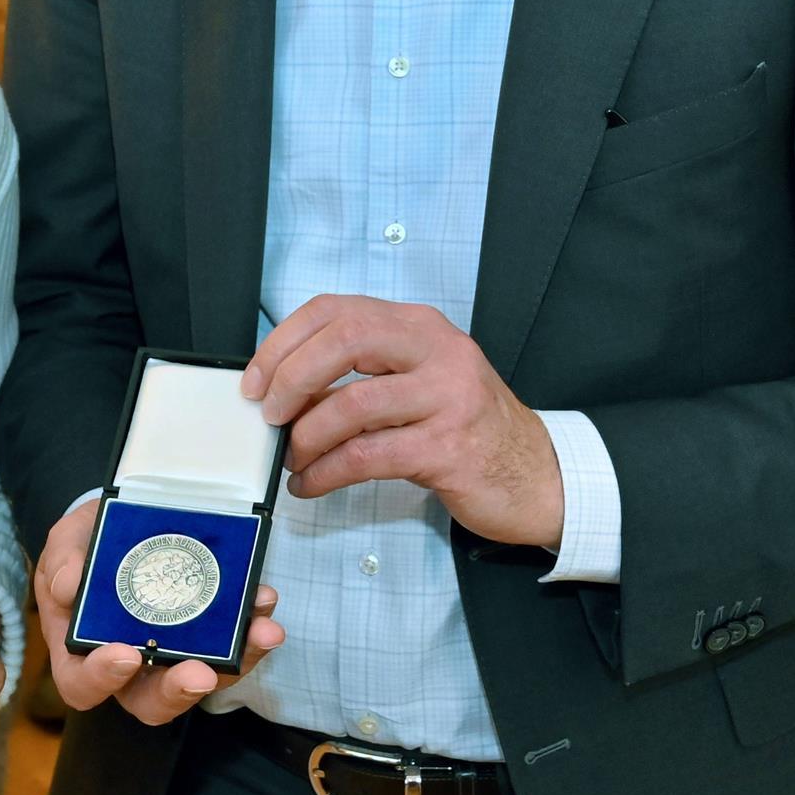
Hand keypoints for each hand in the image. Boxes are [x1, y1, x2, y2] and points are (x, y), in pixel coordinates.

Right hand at [33, 499, 282, 725]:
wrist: (125, 525)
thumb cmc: (87, 546)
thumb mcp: (68, 541)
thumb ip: (65, 559)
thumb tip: (68, 586)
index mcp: (81, 650)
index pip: (82, 685)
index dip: (101, 679)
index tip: (125, 654)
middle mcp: (130, 667)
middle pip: (152, 701)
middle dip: (180, 690)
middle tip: (202, 672)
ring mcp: (172, 656)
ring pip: (203, 679)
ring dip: (235, 662)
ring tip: (260, 631)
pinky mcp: (207, 639)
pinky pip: (232, 647)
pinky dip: (251, 628)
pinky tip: (263, 602)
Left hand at [244, 294, 565, 546]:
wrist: (538, 476)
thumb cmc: (467, 428)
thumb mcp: (420, 382)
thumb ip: (364, 373)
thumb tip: (284, 387)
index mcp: (420, 327)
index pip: (337, 310)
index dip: (285, 341)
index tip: (256, 378)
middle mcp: (438, 351)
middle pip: (344, 341)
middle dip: (290, 378)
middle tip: (269, 414)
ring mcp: (448, 398)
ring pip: (351, 405)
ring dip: (304, 437)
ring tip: (291, 458)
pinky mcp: (448, 448)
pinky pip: (366, 456)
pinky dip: (324, 473)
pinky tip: (311, 484)